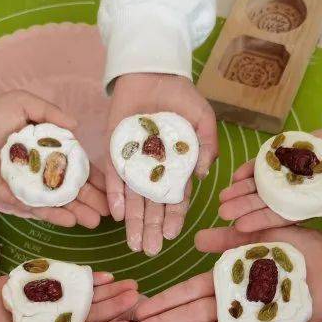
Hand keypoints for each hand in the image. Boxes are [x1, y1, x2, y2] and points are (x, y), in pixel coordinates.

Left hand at [0, 72, 108, 227]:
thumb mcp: (25, 104)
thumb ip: (50, 113)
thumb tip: (76, 126)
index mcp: (49, 150)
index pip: (77, 166)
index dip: (94, 177)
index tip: (112, 187)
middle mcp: (42, 170)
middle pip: (71, 188)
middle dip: (90, 200)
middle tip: (107, 212)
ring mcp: (28, 185)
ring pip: (57, 201)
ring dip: (77, 211)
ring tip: (94, 221)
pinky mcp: (12, 196)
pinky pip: (35, 207)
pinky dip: (52, 215)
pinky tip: (69, 221)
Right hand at [0, 272, 137, 321]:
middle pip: (91, 316)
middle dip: (115, 307)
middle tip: (138, 298)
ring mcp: (53, 304)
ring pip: (86, 299)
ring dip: (107, 292)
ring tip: (130, 284)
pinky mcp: (44, 286)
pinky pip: (69, 281)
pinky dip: (86, 278)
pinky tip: (105, 275)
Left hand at [106, 73, 217, 255]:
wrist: (152, 72)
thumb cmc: (181, 96)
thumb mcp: (202, 118)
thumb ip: (206, 145)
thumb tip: (202, 175)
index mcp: (177, 167)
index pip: (175, 198)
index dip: (174, 217)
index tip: (171, 235)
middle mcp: (154, 170)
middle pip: (153, 205)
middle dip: (152, 228)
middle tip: (150, 250)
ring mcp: (133, 163)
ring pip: (133, 198)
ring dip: (133, 221)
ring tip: (133, 244)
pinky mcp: (115, 151)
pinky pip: (114, 177)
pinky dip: (115, 195)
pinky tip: (117, 214)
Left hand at [219, 117, 321, 231]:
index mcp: (316, 206)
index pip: (285, 218)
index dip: (263, 222)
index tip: (241, 228)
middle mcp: (301, 193)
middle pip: (268, 202)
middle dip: (245, 207)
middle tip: (222, 212)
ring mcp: (296, 172)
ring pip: (264, 183)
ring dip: (243, 189)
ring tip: (222, 195)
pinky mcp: (296, 152)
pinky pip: (272, 160)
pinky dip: (255, 166)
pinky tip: (237, 173)